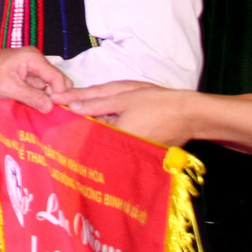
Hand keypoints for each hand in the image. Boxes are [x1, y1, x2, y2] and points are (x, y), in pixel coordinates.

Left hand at [0, 45, 66, 112]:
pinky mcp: (23, 76)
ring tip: (41, 112)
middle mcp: (35, 61)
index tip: (55, 110)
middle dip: (55, 96)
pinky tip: (33, 108)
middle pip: (56, 81)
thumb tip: (51, 107)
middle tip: (47, 112)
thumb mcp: (9, 88)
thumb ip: (31, 97)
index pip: (58, 78)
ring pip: (46, 86)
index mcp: (34, 59)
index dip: (60, 94)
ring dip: (44, 98)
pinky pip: (36, 88)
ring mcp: (30, 68)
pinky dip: (36, 97)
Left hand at [54, 81, 195, 146]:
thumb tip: (68, 104)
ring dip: (98, 130)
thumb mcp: (123, 96)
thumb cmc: (157, 102)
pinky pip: (118, 144)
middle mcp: (120, 151)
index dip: (72, 122)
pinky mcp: (138, 154)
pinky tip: (113, 122)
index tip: (61, 113)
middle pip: (94, 139)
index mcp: (114, 136)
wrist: (190, 114)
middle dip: (83, 128)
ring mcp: (130, 154)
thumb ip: (94, 102)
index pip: (84, 132)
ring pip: (106, 141)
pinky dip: (113, 134)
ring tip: (96, 118)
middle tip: (75, 114)